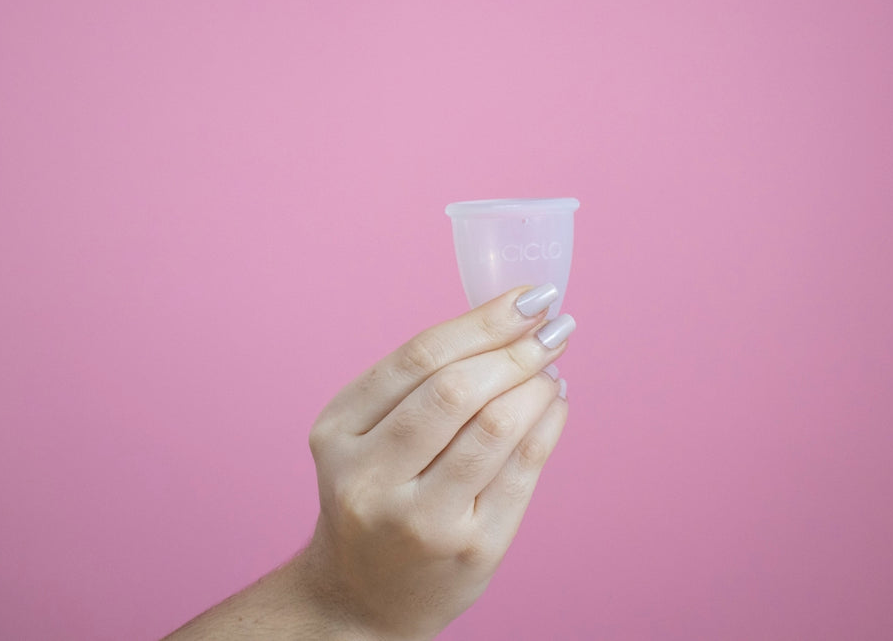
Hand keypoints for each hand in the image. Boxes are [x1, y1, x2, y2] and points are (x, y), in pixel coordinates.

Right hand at [302, 285, 573, 639]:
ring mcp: (422, 520)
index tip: (527, 296)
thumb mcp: (364, 437)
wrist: (362, 596)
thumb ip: (419, 384)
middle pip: (456, 390)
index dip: (481, 320)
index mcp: (338, 435)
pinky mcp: (473, 548)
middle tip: (552, 326)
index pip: (418, 359)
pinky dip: (548, 423)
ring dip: (537, 383)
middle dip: (515, 348)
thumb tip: (510, 323)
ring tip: (551, 365)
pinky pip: (524, 469)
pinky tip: (554, 402)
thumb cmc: (375, 497)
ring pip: (495, 427)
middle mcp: (370, 479)